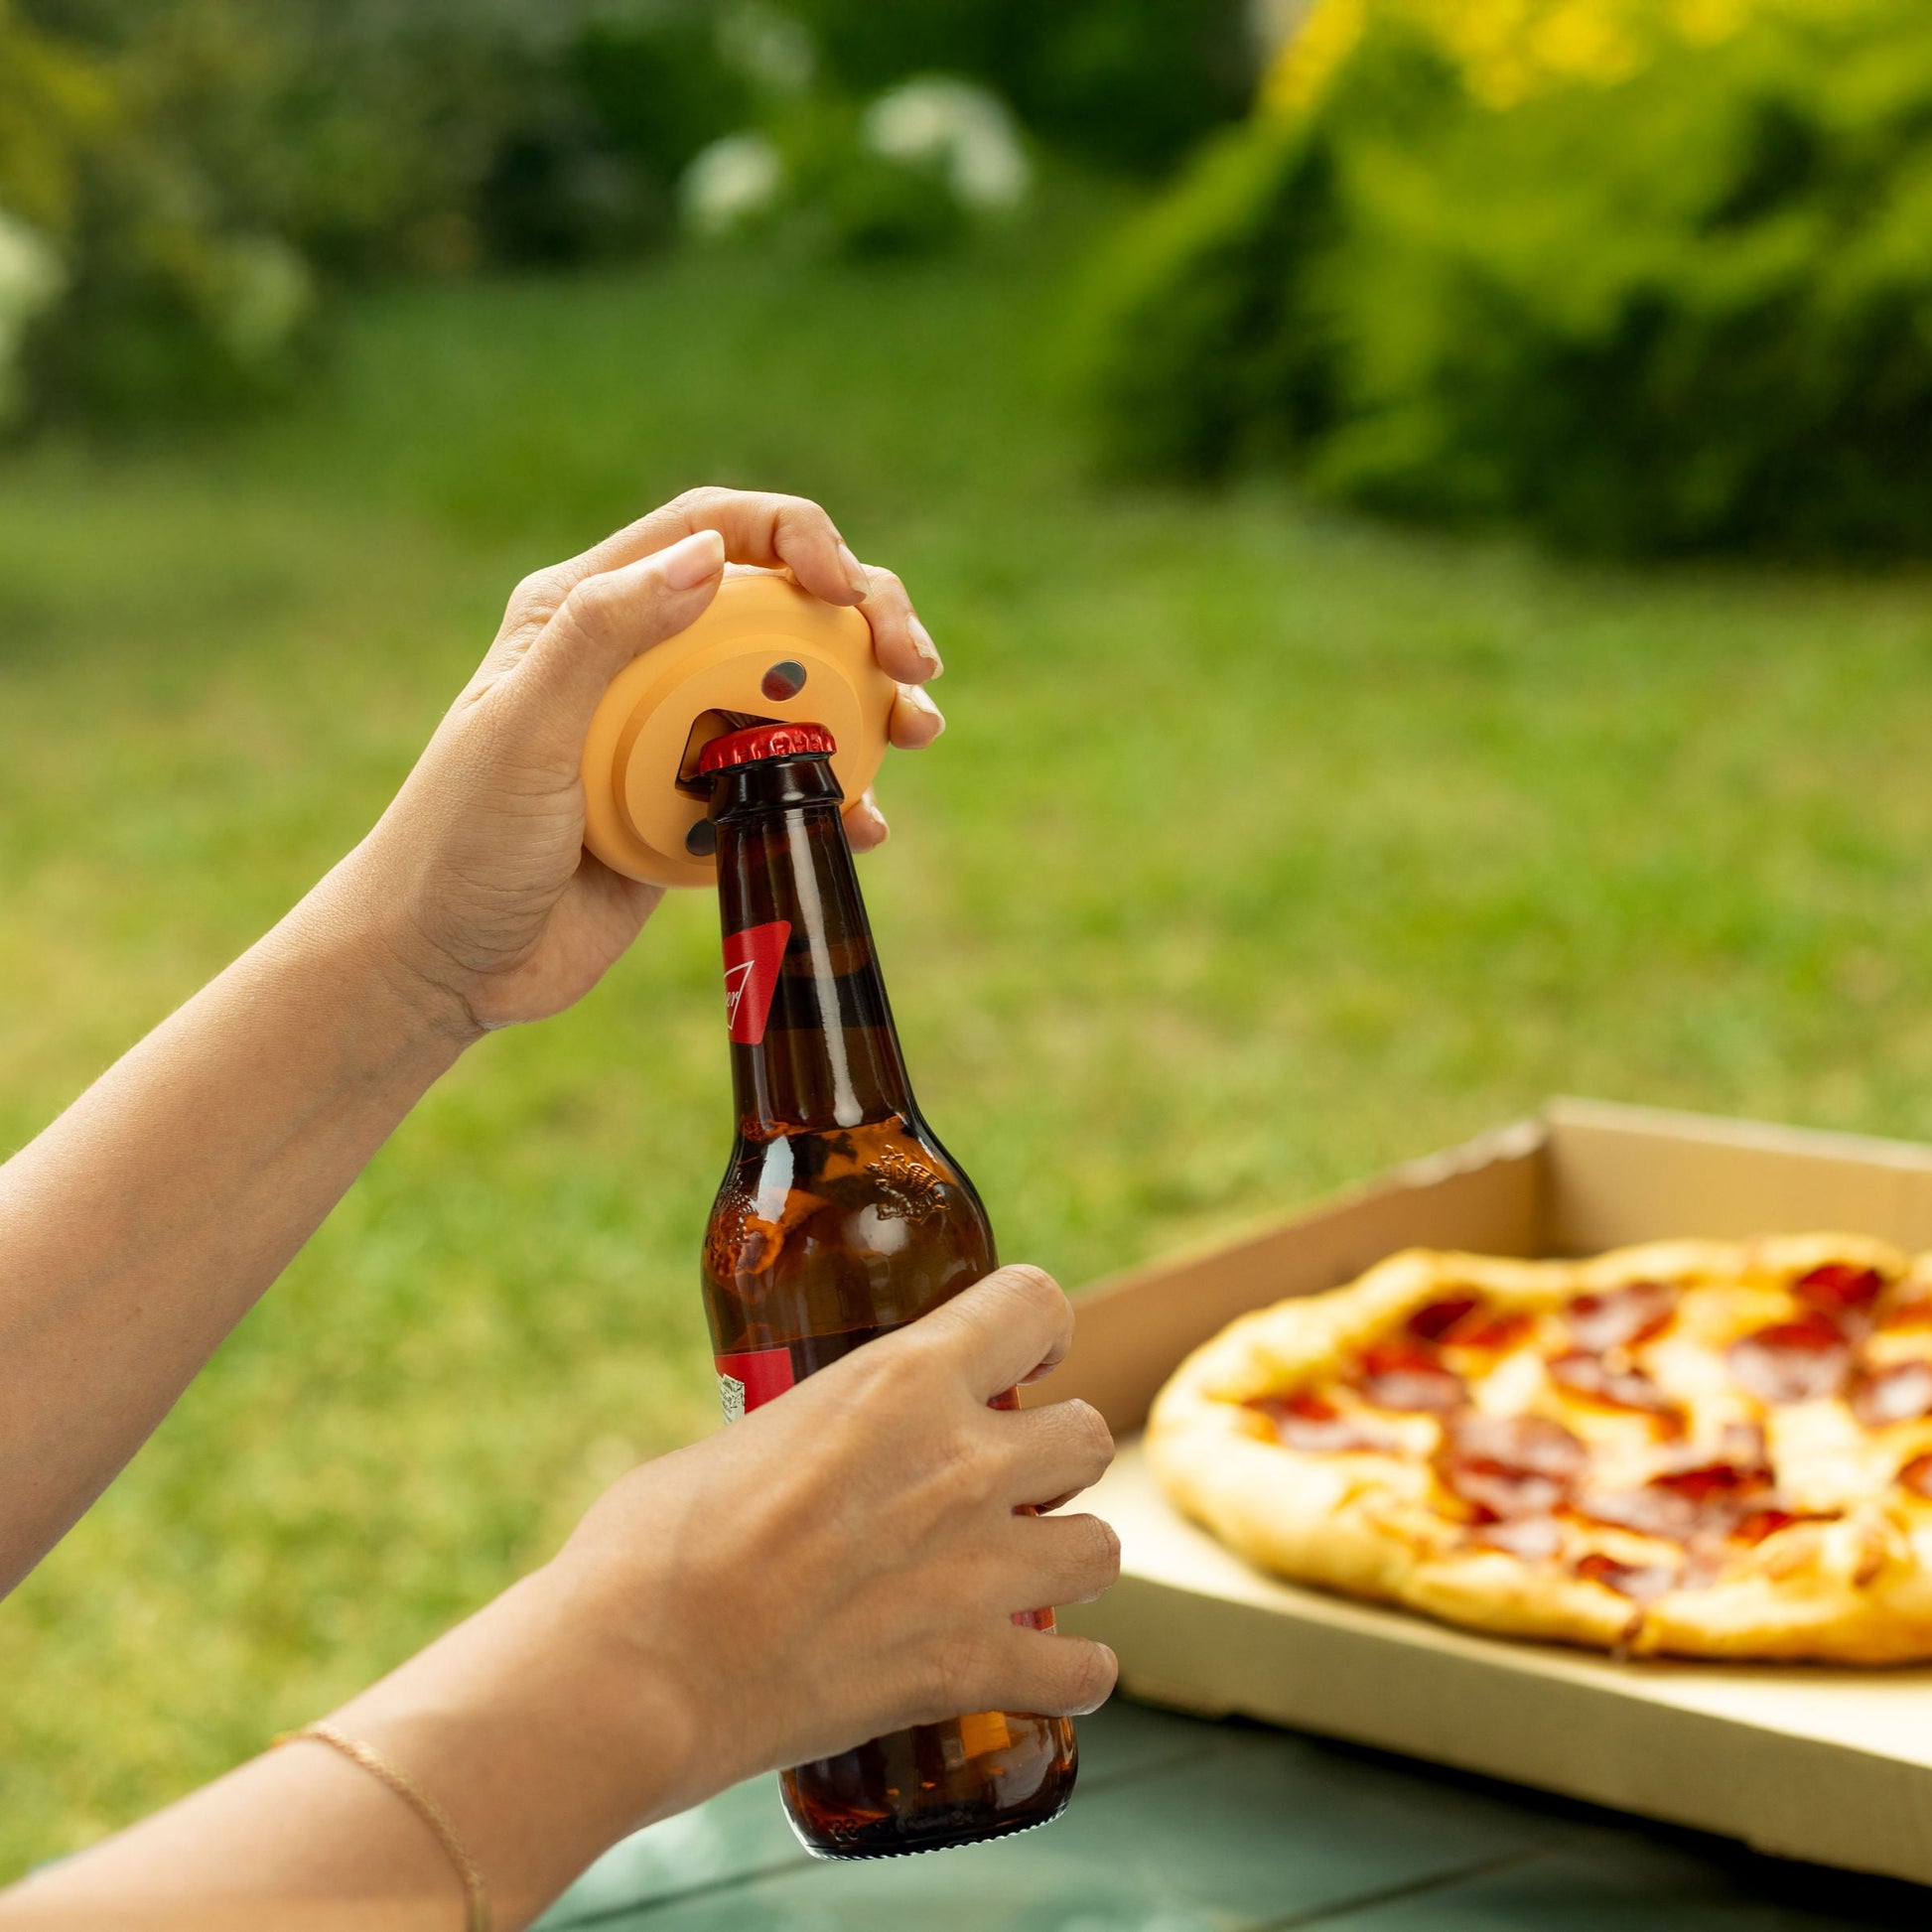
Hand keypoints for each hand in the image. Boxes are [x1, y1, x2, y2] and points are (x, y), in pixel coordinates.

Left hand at [336, 489, 946, 1037]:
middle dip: (866, 617)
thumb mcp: (522, 730)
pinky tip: (868, 825)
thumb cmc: (459, 842)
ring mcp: (677, 736)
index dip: (801, 538)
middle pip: (782, 605)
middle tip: (917, 664)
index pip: (717, 532)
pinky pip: (790, 785)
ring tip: (918, 732)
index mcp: (589, 609)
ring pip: (802, 691)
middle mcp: (643, 659)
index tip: (849, 591)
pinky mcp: (700, 811)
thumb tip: (712, 555)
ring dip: (872, 702)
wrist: (441, 966)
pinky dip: (842, 796)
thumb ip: (605, 635)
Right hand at [543, 1264, 1119, 1805]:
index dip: (1038, 1326)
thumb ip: (812, 1430)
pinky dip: (1071, 1673)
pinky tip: (1048, 1672)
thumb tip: (807, 1457)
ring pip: (1103, 1546)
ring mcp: (979, 1569)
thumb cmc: (652, 1545)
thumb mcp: (745, 1434)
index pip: (1034, 1304)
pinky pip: (1081, 1671)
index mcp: (904, 1378)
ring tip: (1028, 1571)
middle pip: (1086, 1435)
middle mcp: (964, 1462)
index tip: (1028, 1353)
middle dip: (1055, 1455)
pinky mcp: (969, 1668)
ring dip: (1069, 1556)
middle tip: (1010, 1479)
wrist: (638, 1669)